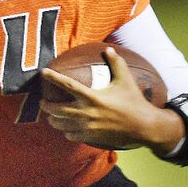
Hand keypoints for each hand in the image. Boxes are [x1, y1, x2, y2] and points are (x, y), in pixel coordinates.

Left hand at [39, 47, 169, 149]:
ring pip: (62, 125)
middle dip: (46, 106)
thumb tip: (109, 48)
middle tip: (42, 102)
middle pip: (57, 109)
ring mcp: (88, 127)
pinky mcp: (91, 138)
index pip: (67, 85)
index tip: (43, 72)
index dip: (53, 77)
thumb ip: (116, 63)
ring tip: (50, 117)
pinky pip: (72, 136)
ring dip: (54, 121)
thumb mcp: (126, 80)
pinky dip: (67, 132)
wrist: (145, 127)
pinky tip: (66, 129)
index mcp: (92, 97)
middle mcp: (87, 112)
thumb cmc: (135, 102)